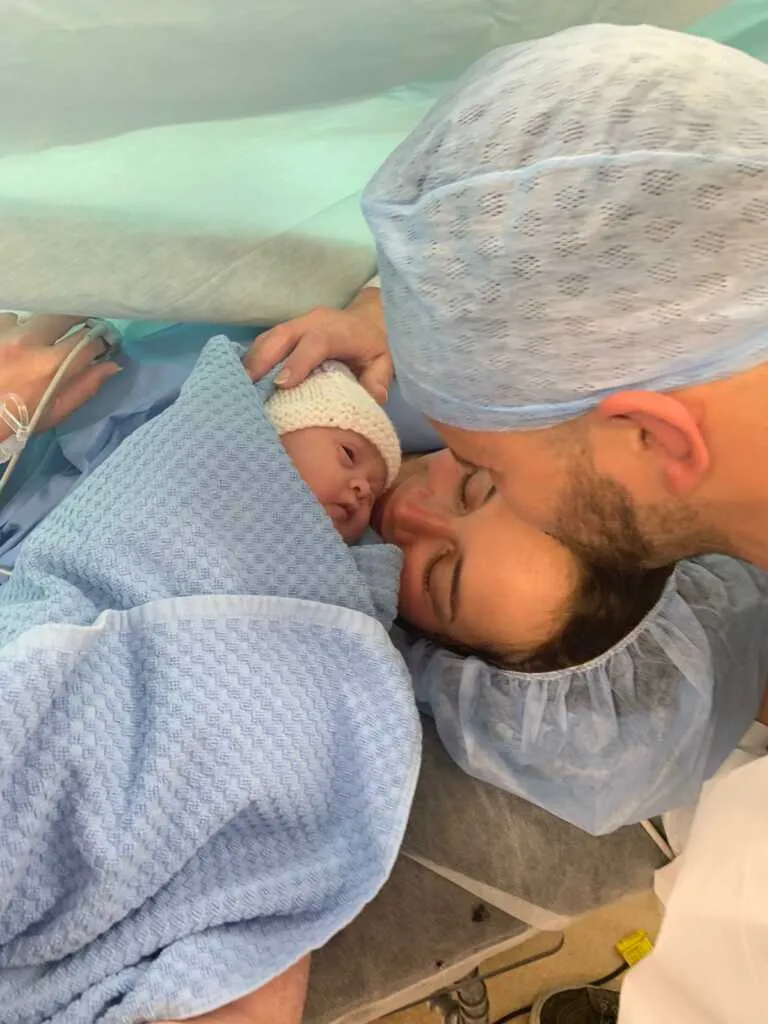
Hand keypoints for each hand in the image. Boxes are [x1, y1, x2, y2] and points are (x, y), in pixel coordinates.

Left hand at [0, 314, 120, 441]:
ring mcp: (3, 331)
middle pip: (63, 314)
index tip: (104, 343)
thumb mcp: (54, 412)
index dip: (101, 340)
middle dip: (78, 318)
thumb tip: (112, 365)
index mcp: (49, 366)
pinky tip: (9, 346)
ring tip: (32, 345)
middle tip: (82, 326)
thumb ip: (85, 387)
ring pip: (32, 317)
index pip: (89, 339)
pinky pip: (7, 319)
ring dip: (38, 328)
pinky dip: (12, 330)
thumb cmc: (15, 422)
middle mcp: (27, 341)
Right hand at [243, 288, 391, 403]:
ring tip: (236, 386)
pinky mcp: (286, 331)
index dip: (298, 361)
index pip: (316, 341)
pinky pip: (265, 341)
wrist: (368, 321)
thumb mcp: (385, 362)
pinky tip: (240, 378)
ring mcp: (297, 324)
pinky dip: (252, 358)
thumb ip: (378, 379)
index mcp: (339, 330)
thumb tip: (374, 398)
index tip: (282, 384)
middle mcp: (314, 322)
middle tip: (245, 386)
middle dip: (262, 359)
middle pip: (283, 335)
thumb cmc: (374, 346)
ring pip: (268, 337)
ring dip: (251, 360)